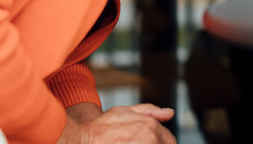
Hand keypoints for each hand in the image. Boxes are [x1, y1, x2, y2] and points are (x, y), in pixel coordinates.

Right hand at [56, 102, 175, 143]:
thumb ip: (150, 111)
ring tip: (129, 143)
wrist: (83, 141)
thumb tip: (169, 113)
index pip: (170, 140)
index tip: (147, 141)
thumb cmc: (101, 127)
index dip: (161, 141)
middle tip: (135, 141)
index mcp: (151, 128)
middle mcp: (150, 141)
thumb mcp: (125, 111)